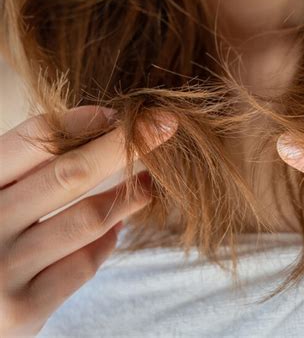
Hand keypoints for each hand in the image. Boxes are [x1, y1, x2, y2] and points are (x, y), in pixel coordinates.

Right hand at [0, 105, 177, 336]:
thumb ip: (29, 170)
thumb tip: (98, 131)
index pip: (34, 140)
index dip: (82, 122)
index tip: (118, 115)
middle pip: (72, 173)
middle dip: (124, 145)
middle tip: (165, 125)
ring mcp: (2, 272)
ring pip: (88, 218)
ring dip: (129, 196)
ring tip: (148, 182)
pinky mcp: (22, 311)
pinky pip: (83, 264)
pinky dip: (106, 241)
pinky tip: (115, 228)